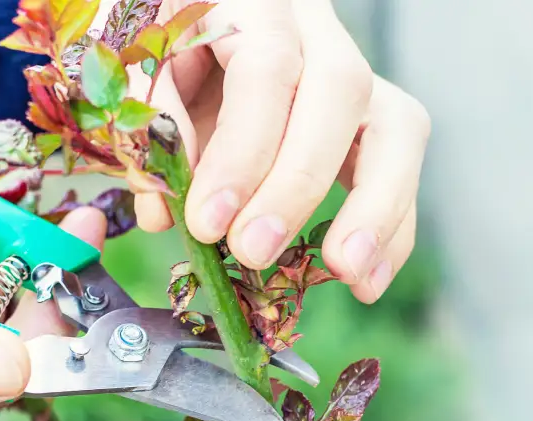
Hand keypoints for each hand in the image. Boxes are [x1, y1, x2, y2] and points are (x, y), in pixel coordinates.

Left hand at [130, 0, 429, 302]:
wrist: (187, 21)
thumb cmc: (155, 43)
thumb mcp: (132, 67)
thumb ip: (145, 125)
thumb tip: (167, 209)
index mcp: (253, 0)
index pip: (267, 68)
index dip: (243, 150)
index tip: (208, 221)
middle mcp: (315, 26)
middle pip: (340, 90)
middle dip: (298, 184)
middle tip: (252, 252)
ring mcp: (352, 68)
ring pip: (397, 124)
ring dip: (375, 208)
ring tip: (345, 273)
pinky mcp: (369, 114)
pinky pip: (399, 164)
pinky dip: (389, 226)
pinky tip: (364, 281)